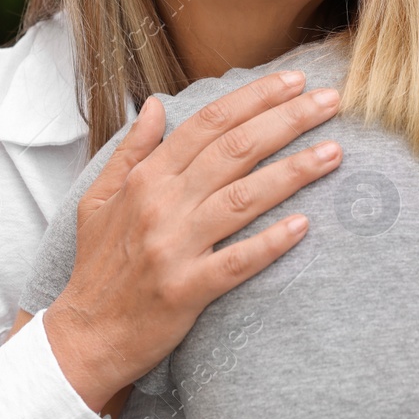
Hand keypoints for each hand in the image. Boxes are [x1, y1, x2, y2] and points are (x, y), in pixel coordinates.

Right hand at [45, 70, 340, 412]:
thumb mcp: (99, 199)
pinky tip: (304, 226)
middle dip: (287, 120)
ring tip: (334, 152)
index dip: (254, 98)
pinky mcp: (186, 289)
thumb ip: (132, 150)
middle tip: (329, 100)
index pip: (208, 124)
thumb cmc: (99, 267)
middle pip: (235, 150)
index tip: (294, 81)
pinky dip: (270, 243)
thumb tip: (155, 104)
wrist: (83, 338)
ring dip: (293, 172)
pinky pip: (236, 261)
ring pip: (243, 198)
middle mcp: (161, 205)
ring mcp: (174, 247)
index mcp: (146, 179)